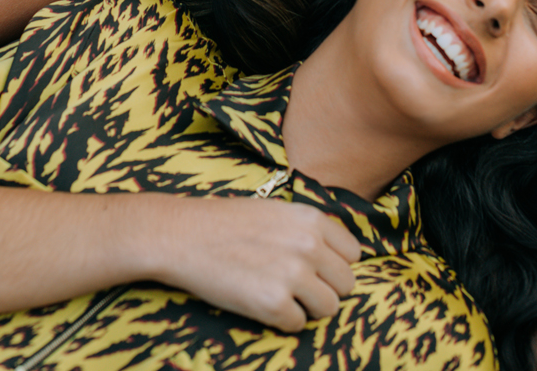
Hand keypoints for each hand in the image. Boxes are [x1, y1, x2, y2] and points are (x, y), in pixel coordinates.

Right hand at [144, 195, 359, 331]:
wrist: (183, 235)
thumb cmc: (227, 222)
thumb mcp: (276, 211)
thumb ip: (309, 230)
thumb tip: (337, 257)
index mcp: (311, 219)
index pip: (353, 254)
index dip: (334, 264)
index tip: (314, 268)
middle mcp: (309, 246)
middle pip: (346, 284)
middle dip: (325, 289)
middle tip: (295, 285)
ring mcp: (293, 275)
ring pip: (329, 308)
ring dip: (307, 307)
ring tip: (279, 293)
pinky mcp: (273, 304)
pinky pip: (299, 324)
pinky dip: (282, 319)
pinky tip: (259, 300)